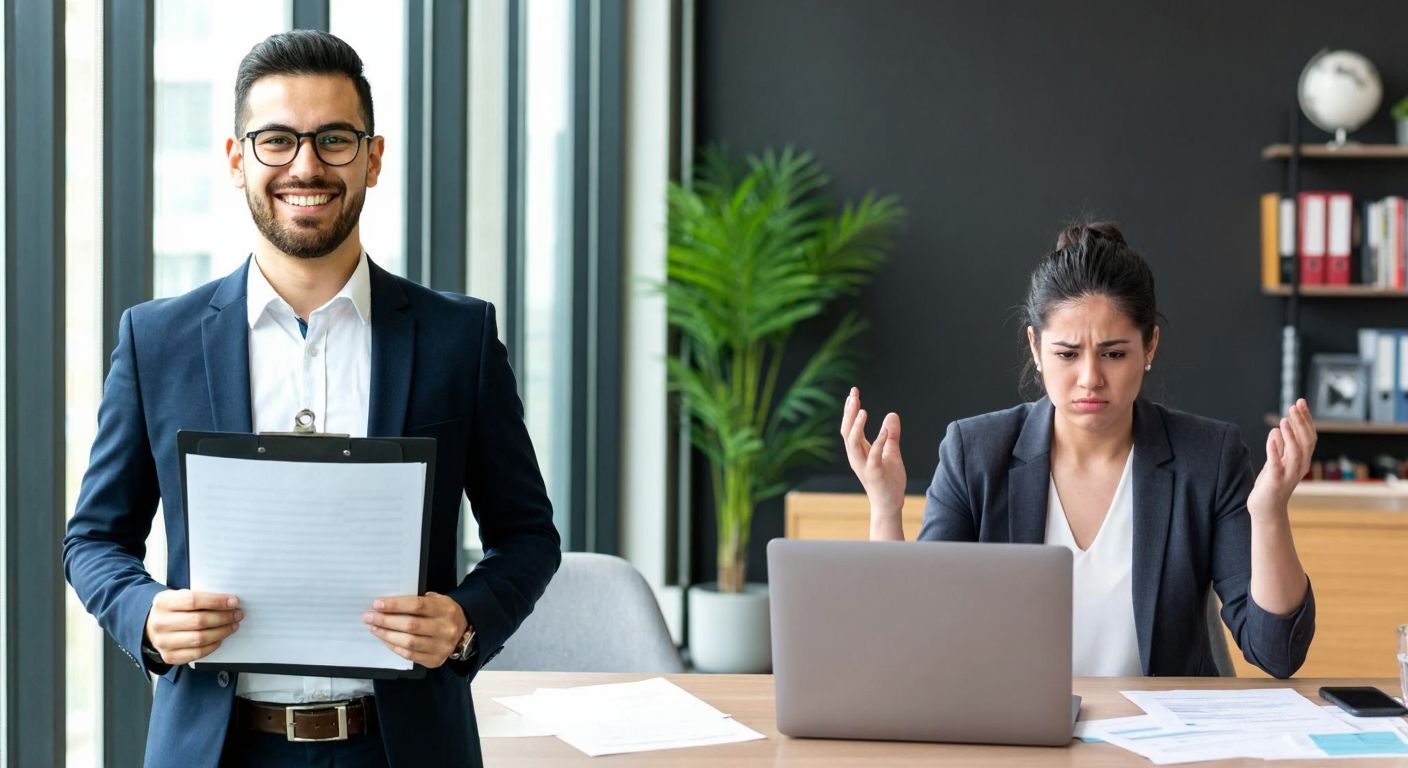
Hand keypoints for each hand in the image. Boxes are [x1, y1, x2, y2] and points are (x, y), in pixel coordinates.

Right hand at [144, 590, 241, 664]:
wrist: (150, 626)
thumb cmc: (172, 609)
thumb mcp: (179, 596)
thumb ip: (199, 596)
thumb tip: (229, 601)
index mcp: (163, 602)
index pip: (193, 600)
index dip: (216, 601)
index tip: (234, 601)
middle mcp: (160, 623)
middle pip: (199, 621)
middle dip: (223, 617)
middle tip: (237, 614)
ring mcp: (163, 642)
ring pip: (199, 638)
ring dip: (222, 632)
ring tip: (233, 625)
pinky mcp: (169, 656)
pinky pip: (197, 653)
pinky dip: (213, 645)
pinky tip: (220, 638)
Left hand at [363, 592, 468, 667]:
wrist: (462, 630)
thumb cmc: (442, 612)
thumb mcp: (437, 600)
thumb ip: (417, 601)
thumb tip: (387, 604)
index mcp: (446, 609)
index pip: (417, 605)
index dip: (395, 605)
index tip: (377, 604)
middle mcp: (446, 628)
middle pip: (411, 625)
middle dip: (386, 621)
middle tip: (369, 617)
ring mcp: (442, 646)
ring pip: (409, 642)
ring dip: (387, 635)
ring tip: (374, 628)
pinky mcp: (436, 660)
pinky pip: (410, 655)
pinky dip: (394, 647)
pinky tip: (385, 639)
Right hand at [840, 387, 906, 523]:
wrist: (890, 504)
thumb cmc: (888, 480)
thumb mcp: (892, 452)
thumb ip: (891, 435)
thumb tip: (892, 414)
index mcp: (859, 451)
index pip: (850, 427)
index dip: (850, 410)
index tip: (853, 392)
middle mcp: (857, 457)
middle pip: (847, 432)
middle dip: (849, 413)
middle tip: (853, 395)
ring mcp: (864, 466)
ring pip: (853, 444)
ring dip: (856, 427)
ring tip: (862, 410)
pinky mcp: (874, 474)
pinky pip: (873, 456)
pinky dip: (878, 442)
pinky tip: (885, 430)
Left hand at [1248, 398, 1316, 521]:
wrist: (1266, 510)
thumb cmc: (1271, 485)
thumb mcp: (1276, 462)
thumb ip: (1279, 447)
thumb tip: (1277, 429)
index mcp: (1301, 460)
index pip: (1309, 437)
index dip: (1306, 419)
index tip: (1300, 402)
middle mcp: (1299, 467)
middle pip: (1306, 442)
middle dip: (1301, 423)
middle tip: (1293, 406)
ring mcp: (1288, 475)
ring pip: (1295, 452)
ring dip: (1290, 435)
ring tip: (1284, 420)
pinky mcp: (1274, 481)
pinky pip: (1276, 463)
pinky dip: (1274, 449)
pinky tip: (1272, 436)